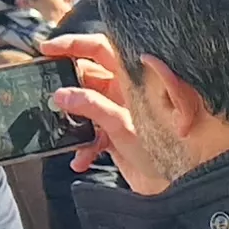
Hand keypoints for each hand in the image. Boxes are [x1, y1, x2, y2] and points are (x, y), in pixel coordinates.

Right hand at [46, 35, 181, 196]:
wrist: (180, 183)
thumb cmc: (168, 150)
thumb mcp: (124, 125)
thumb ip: (93, 107)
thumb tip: (64, 94)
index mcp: (132, 80)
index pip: (101, 49)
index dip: (74, 44)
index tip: (48, 48)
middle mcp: (125, 93)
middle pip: (87, 77)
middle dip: (66, 86)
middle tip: (48, 94)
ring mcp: (120, 113)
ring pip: (85, 107)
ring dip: (72, 122)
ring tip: (64, 131)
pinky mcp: (116, 135)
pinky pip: (92, 135)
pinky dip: (83, 146)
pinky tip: (81, 159)